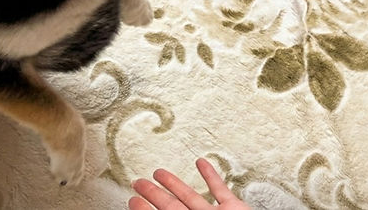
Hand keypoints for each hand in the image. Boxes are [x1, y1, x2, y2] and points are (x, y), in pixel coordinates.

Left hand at [128, 158, 250, 209]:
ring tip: (158, 172)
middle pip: (171, 208)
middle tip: (138, 183)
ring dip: (174, 184)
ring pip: (191, 196)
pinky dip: (211, 176)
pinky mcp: (235, 209)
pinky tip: (200, 162)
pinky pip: (220, 190)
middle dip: (153, 195)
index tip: (131, 200)